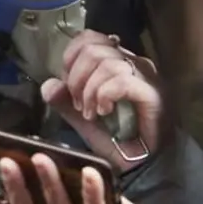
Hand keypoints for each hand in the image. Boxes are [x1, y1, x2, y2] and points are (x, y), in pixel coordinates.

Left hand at [42, 30, 161, 170]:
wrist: (145, 165)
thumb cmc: (118, 140)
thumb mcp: (82, 119)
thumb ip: (64, 101)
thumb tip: (48, 83)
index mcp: (117, 62)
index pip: (89, 38)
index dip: (70, 57)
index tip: (67, 85)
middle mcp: (133, 63)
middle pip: (93, 49)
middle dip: (76, 78)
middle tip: (79, 105)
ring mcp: (146, 77)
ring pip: (107, 63)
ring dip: (89, 90)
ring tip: (91, 113)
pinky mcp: (154, 93)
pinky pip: (122, 81)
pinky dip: (104, 95)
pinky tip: (103, 111)